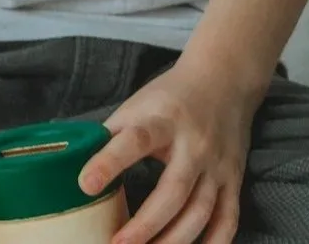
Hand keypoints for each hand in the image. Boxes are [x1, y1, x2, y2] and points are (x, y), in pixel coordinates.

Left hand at [76, 61, 259, 243]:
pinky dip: (213, 243)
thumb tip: (74, 163)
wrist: (224, 80)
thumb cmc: (171, 97)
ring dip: (174, 240)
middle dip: (146, 223)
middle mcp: (195, 145)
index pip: (136, 140)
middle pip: (174, 190)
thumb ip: (112, 135)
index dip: (110, 162)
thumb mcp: (138, 105)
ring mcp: (218, 166)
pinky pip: (227, 220)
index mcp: (164, 120)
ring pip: (201, 212)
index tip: (86, 184)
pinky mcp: (233, 180)